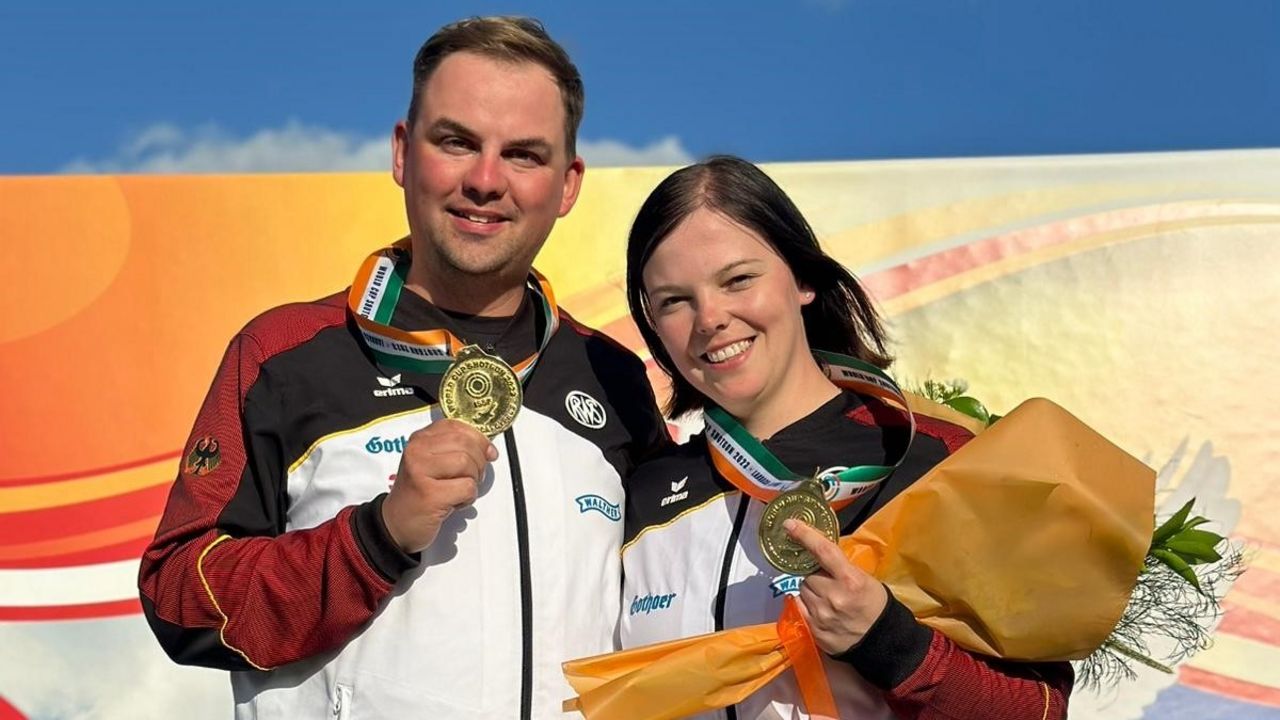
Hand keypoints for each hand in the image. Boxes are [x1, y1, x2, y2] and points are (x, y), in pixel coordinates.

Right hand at [382, 419, 497, 552]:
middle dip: (479, 462)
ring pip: (467, 464)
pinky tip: (455, 503)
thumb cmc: (419, 493)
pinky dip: (469, 498)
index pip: (456, 426)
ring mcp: (420, 472)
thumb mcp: (432, 463)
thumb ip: (455, 450)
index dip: (478, 438)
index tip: (487, 452)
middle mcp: (417, 451)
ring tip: (460, 491)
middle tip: (473, 477)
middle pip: (465, 444)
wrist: (396, 523)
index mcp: (419, 440)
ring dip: (473, 480)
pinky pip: (467, 488)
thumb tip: (489, 449)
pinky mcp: (430, 495)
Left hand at [784, 518, 887, 654]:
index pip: (823, 551)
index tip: (790, 524)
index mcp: (850, 580)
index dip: (805, 535)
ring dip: (810, 589)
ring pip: (801, 590)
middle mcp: (833, 596)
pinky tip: (820, 608)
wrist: (882, 641)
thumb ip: (840, 567)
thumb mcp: (865, 579)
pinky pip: (799, 606)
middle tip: (827, 581)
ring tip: (826, 597)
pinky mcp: (814, 629)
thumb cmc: (875, 605)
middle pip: (808, 573)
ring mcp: (821, 615)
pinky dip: (806, 604)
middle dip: (813, 574)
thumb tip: (816, 552)